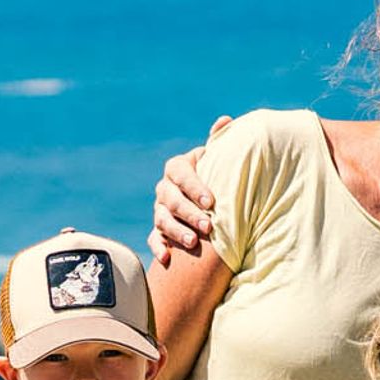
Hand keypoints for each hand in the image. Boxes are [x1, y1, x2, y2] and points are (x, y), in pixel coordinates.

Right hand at [149, 131, 231, 265]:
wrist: (207, 200)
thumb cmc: (215, 176)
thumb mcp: (217, 159)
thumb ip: (220, 141)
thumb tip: (225, 120)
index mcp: (178, 168)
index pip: (181, 174)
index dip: (195, 187)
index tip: (212, 201)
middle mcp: (165, 188)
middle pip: (171, 199)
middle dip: (189, 213)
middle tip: (208, 226)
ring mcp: (159, 210)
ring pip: (161, 220)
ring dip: (175, 231)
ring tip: (192, 242)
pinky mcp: (158, 230)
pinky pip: (153, 239)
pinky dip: (158, 248)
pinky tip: (166, 258)